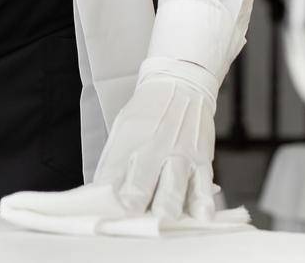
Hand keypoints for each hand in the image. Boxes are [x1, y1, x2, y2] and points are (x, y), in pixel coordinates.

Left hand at [92, 56, 221, 219]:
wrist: (181, 84)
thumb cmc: (147, 113)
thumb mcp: (122, 131)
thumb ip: (113, 165)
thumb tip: (101, 197)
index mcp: (127, 143)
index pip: (112, 176)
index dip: (107, 200)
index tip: (104, 217)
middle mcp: (152, 150)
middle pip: (141, 185)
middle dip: (134, 205)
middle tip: (129, 220)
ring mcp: (179, 156)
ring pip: (172, 189)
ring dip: (165, 209)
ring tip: (160, 221)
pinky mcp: (201, 160)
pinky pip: (203, 186)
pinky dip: (202, 203)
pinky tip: (201, 216)